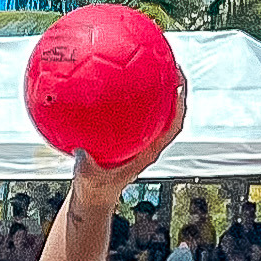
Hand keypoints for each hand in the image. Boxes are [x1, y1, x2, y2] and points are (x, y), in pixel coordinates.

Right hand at [67, 71, 190, 198]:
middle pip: (170, 111)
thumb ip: (86, 165)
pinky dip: (130, 96)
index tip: (180, 82)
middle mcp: (148, 143)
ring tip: (150, 64)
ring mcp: (139, 139)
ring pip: (155, 109)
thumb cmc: (94, 191)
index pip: (173, 125)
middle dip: (172, 86)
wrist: (93, 197)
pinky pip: (133, 111)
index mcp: (148, 152)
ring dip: (155, 88)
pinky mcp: (127, 137)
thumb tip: (81, 149)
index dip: (179, 104)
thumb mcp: (89, 178)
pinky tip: (115, 81)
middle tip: (169, 62)